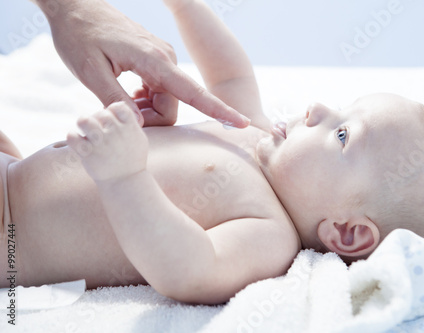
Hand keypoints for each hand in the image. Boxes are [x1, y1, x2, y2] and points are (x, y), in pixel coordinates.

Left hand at [37, 0, 249, 127]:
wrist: (75, 6)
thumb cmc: (79, 35)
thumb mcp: (90, 71)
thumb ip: (115, 101)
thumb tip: (138, 125)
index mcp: (154, 61)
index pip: (193, 93)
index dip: (218, 110)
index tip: (242, 122)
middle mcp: (164, 59)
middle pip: (172, 106)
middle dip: (149, 118)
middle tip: (117, 114)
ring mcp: (161, 59)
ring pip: (165, 100)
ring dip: (144, 109)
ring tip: (116, 100)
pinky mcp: (154, 60)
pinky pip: (159, 90)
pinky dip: (143, 99)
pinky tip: (125, 92)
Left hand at [66, 102, 147, 182]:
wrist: (126, 183)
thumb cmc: (133, 161)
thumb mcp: (140, 139)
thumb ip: (131, 122)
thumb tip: (120, 107)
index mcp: (129, 127)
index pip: (117, 106)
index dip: (112, 111)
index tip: (112, 122)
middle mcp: (115, 132)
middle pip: (100, 113)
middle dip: (97, 120)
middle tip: (97, 130)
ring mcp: (101, 143)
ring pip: (83, 120)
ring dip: (83, 124)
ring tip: (86, 132)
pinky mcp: (87, 153)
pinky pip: (71, 136)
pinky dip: (72, 137)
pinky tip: (78, 143)